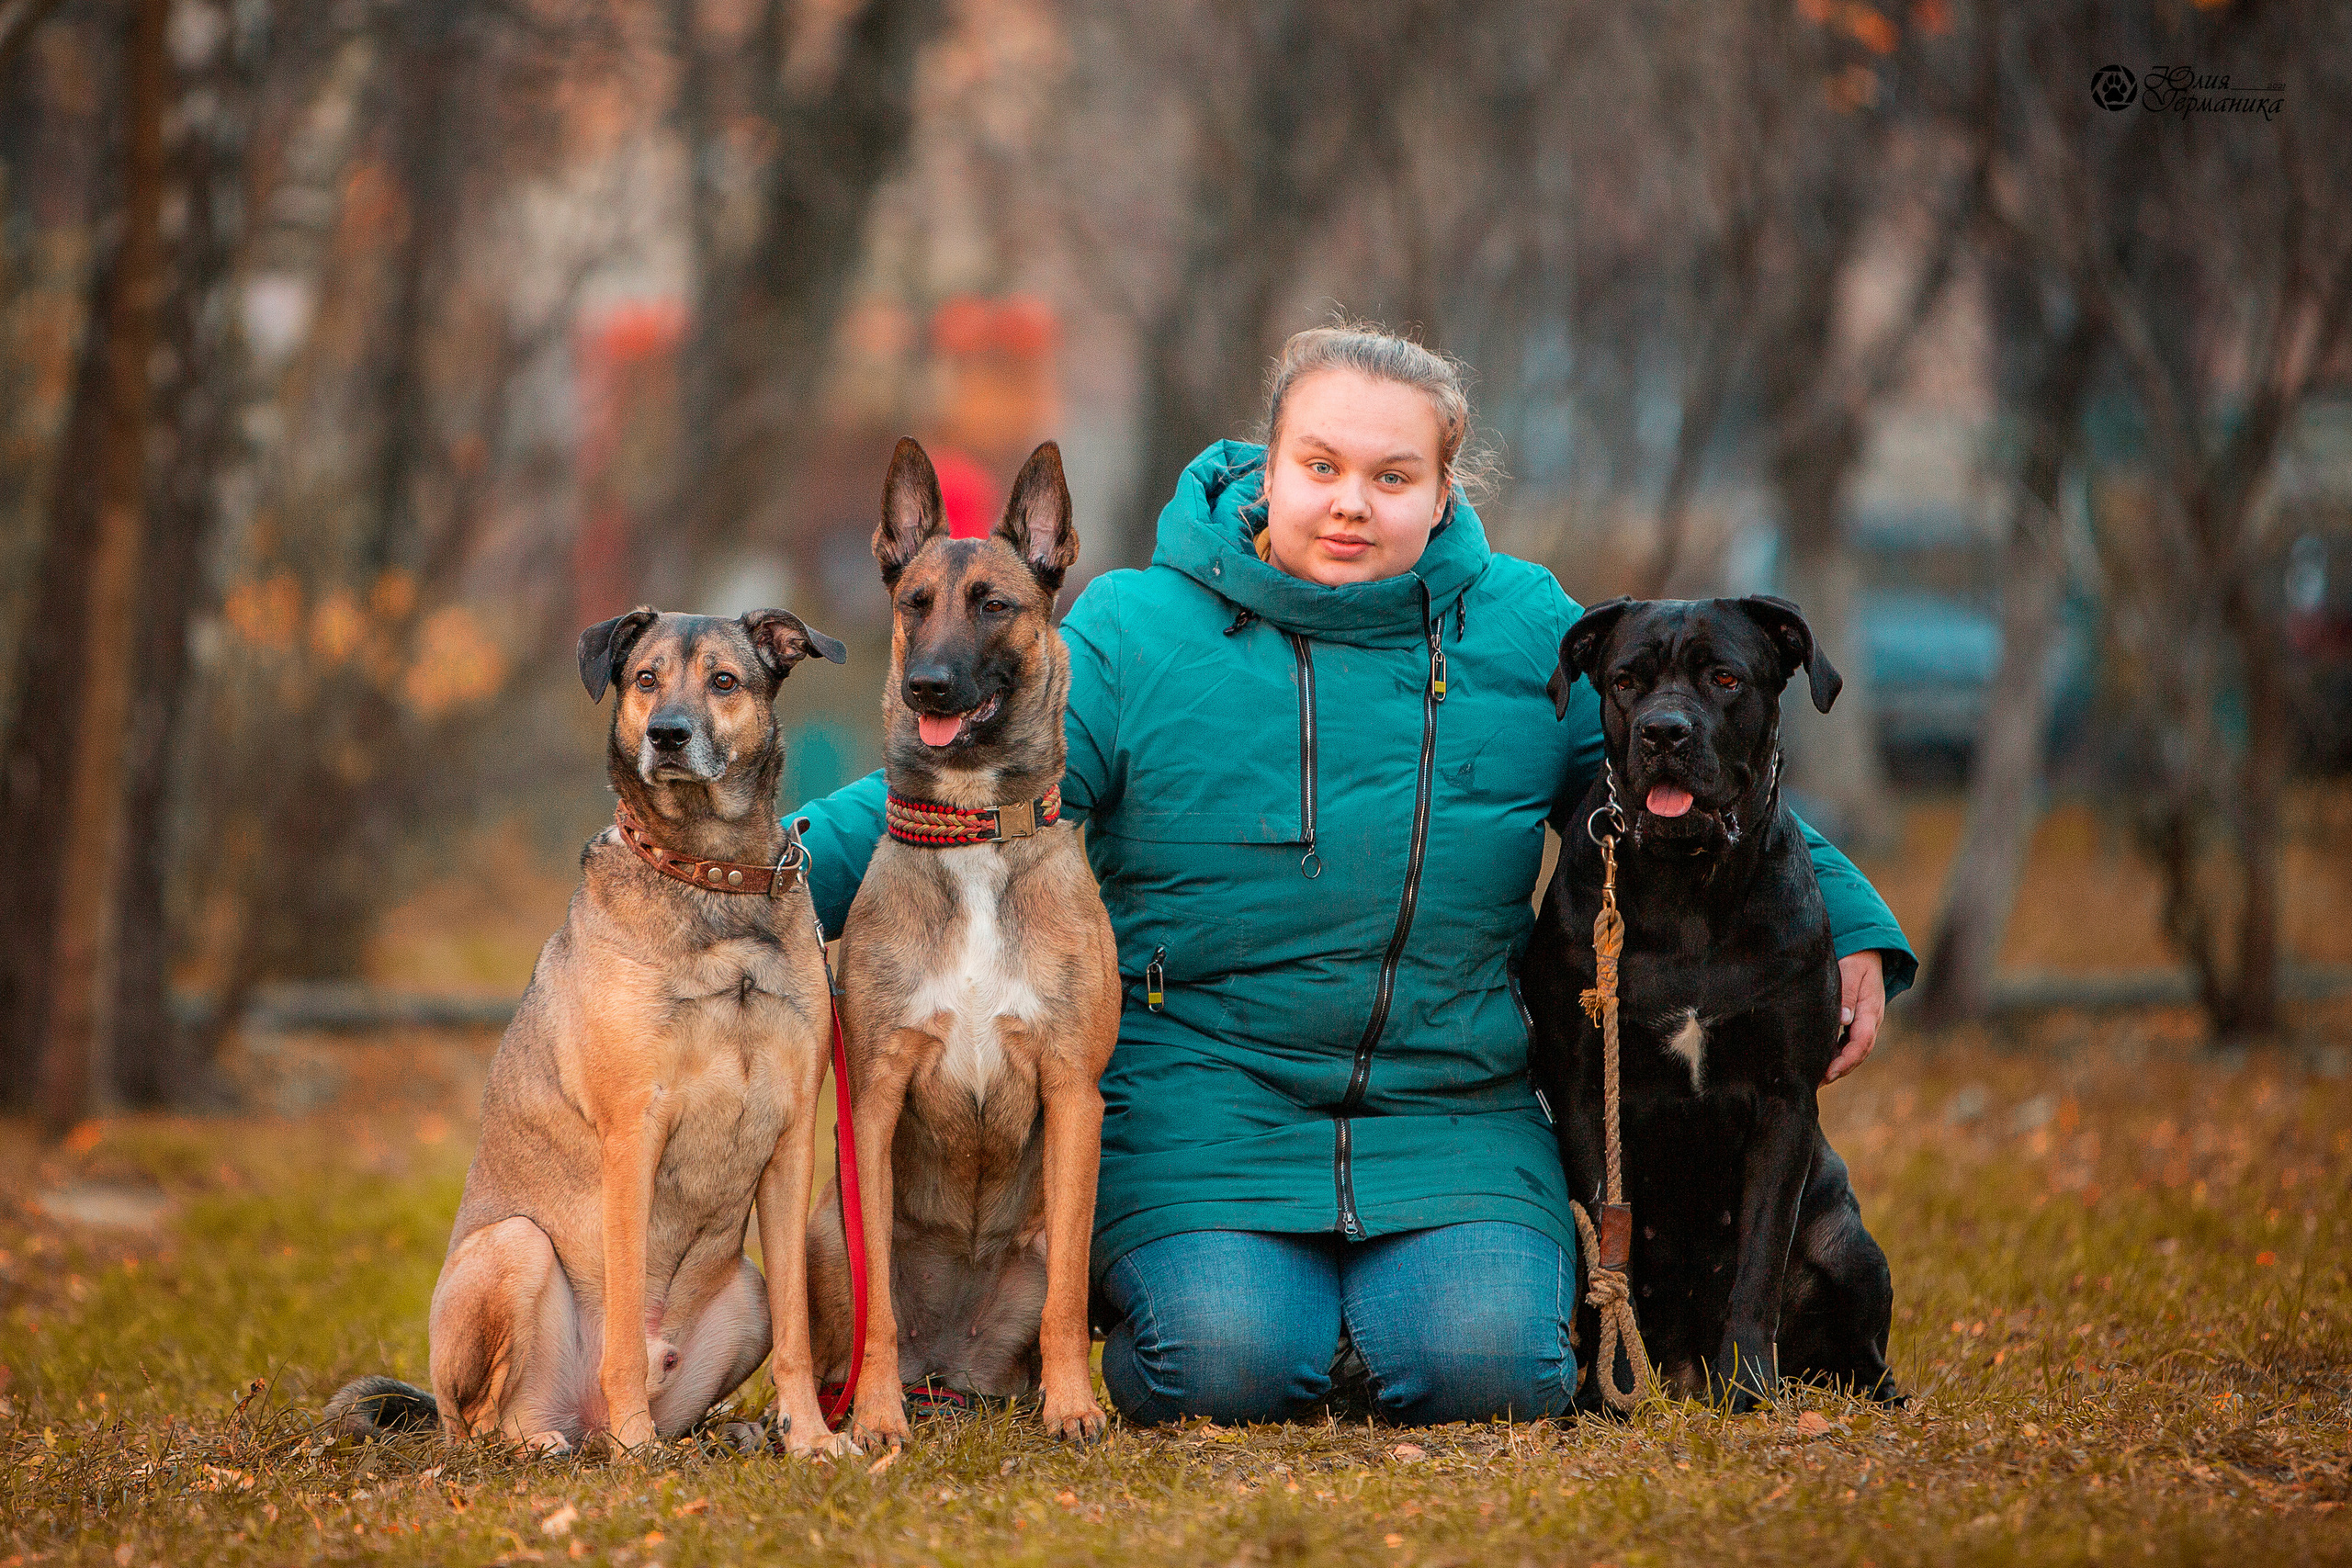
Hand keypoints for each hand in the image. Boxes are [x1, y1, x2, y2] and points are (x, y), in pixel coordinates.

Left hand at [1824, 950, 1885, 1085]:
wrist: (1868, 951)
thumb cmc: (1856, 959)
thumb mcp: (1851, 970)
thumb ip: (1848, 993)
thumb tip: (1844, 1020)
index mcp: (1871, 1009)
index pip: (1862, 1041)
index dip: (1846, 1059)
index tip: (1829, 1071)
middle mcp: (1872, 1020)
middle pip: (1860, 1052)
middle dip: (1842, 1069)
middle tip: (1818, 1081)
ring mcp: (1867, 1022)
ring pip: (1856, 1050)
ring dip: (1840, 1065)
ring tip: (1818, 1078)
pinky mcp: (1859, 1022)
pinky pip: (1851, 1043)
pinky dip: (1839, 1055)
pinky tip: (1824, 1062)